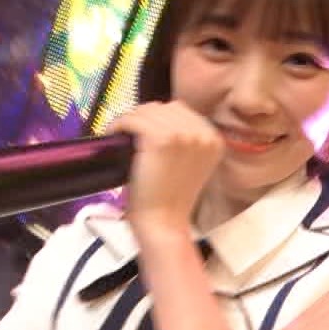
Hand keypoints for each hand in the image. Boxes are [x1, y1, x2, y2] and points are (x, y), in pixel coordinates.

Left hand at [109, 101, 224, 234]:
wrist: (164, 222)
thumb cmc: (171, 199)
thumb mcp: (191, 164)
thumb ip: (186, 141)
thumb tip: (158, 118)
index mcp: (214, 139)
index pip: (181, 111)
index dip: (158, 118)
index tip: (144, 129)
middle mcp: (202, 134)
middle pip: (165, 107)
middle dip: (145, 117)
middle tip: (130, 132)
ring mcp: (183, 135)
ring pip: (147, 111)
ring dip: (131, 119)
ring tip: (121, 133)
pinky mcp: (160, 139)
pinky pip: (133, 120)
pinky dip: (119, 124)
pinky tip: (114, 134)